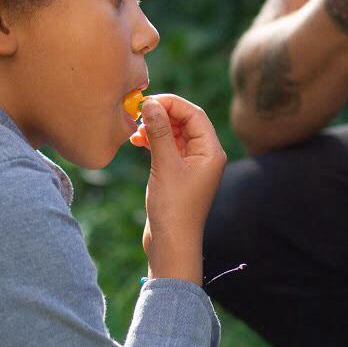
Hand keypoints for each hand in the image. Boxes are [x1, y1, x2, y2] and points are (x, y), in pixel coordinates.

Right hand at [140, 94, 226, 285]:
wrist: (172, 245)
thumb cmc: (173, 208)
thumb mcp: (165, 165)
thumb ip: (159, 132)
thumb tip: (151, 103)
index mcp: (211, 151)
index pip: (194, 114)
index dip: (172, 104)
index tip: (148, 101)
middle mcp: (206, 155)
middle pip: (186, 121)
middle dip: (163, 114)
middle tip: (139, 113)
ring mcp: (193, 164)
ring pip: (176, 134)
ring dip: (156, 128)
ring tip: (135, 129)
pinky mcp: (179, 173)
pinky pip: (169, 147)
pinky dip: (154, 141)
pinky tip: (137, 141)